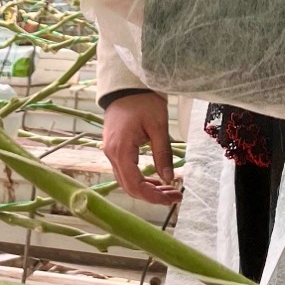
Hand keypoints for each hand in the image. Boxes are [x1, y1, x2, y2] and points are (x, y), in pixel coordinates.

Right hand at [102, 91, 180, 205]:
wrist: (127, 86)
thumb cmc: (143, 102)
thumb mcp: (158, 126)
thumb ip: (163, 154)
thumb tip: (169, 179)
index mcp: (121, 150)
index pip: (135, 184)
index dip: (154, 196)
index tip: (173, 198)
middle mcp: (111, 154)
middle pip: (129, 187)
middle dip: (152, 195)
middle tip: (174, 196)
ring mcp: (110, 152)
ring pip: (126, 181)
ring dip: (146, 189)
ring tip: (168, 189)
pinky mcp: (113, 149)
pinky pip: (124, 171)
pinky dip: (139, 179)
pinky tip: (155, 180)